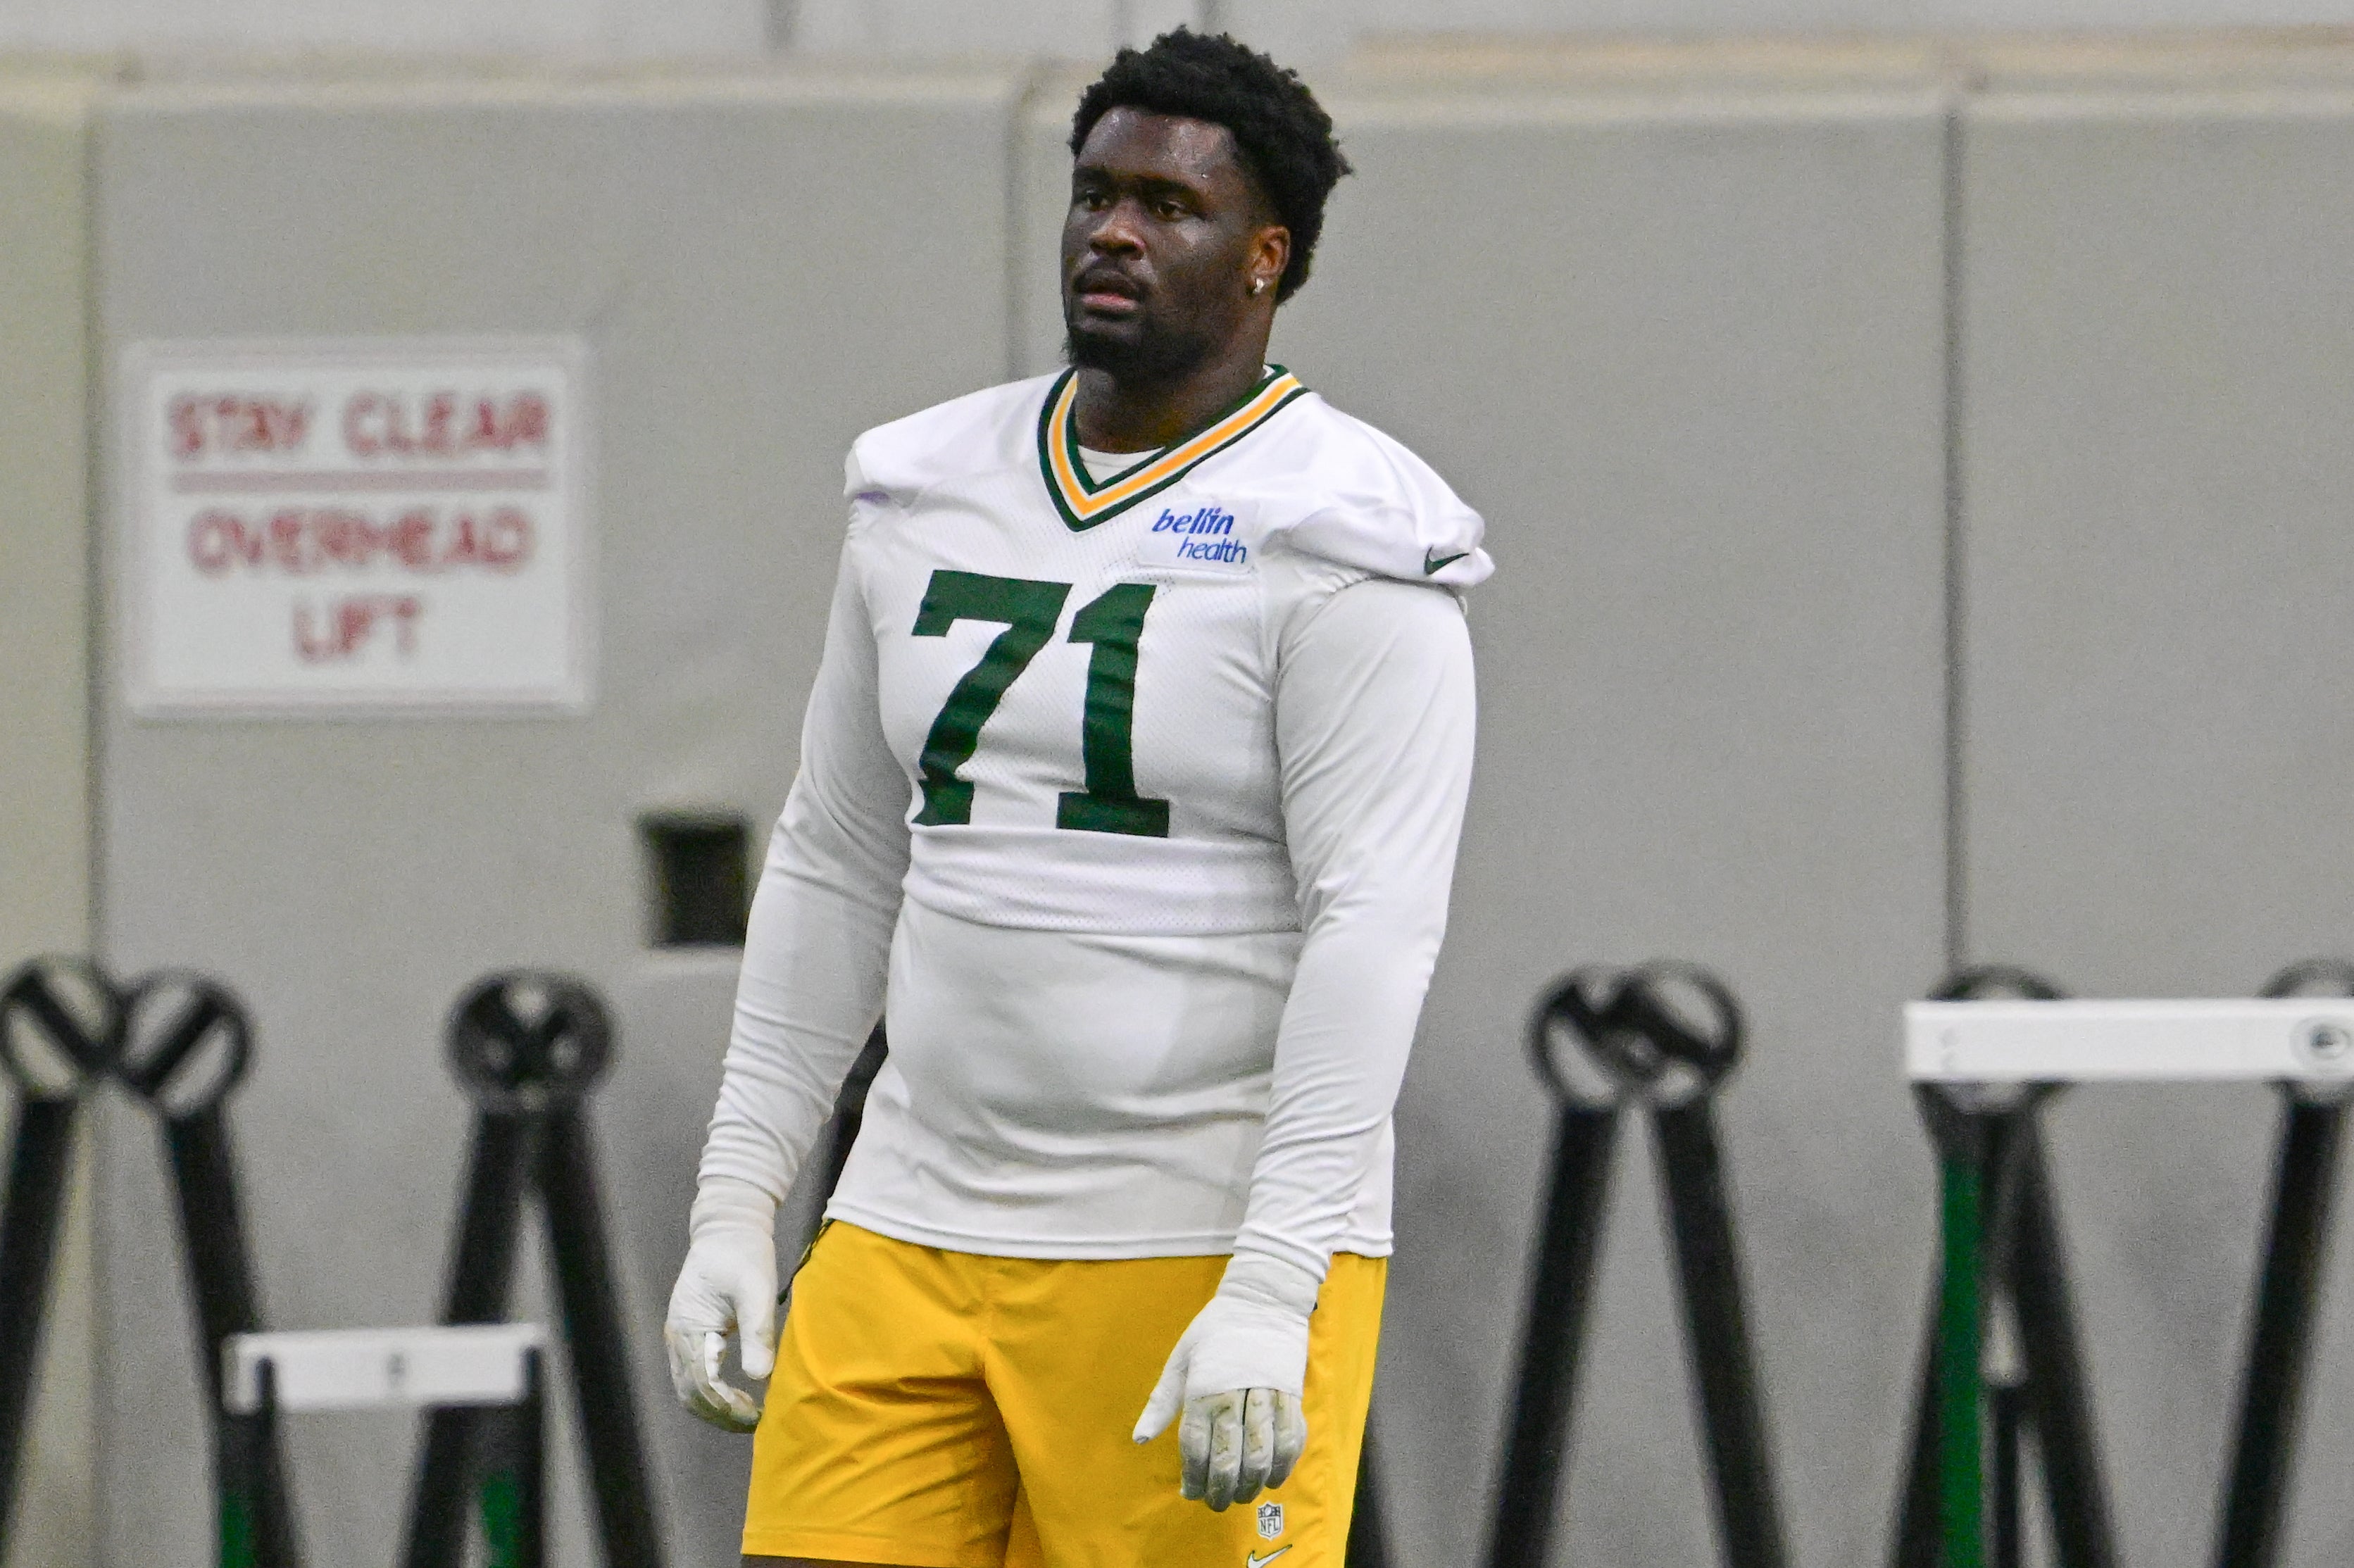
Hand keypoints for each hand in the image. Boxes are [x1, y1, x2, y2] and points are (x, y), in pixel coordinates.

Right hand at [663, 1176, 779, 1432]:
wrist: (728, 1228)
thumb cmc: (744, 1255)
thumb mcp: (756, 1290)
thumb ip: (758, 1332)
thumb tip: (761, 1377)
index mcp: (688, 1327)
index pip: (700, 1384)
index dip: (725, 1407)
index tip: (755, 1416)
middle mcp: (677, 1336)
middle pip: (689, 1394)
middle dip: (719, 1414)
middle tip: (754, 1422)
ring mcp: (681, 1337)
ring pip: (689, 1388)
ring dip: (715, 1408)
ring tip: (749, 1414)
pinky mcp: (691, 1335)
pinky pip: (695, 1375)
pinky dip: (713, 1393)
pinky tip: (740, 1395)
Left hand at [1132, 1251, 1319, 1509]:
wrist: (1263, 1298)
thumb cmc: (1214, 1329)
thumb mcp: (1181, 1358)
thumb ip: (1162, 1401)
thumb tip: (1140, 1439)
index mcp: (1203, 1388)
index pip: (1195, 1446)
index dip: (1192, 1476)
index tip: (1189, 1492)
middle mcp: (1234, 1395)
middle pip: (1228, 1457)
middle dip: (1221, 1489)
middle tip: (1216, 1504)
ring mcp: (1267, 1396)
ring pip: (1261, 1453)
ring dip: (1251, 1483)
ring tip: (1242, 1496)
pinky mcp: (1292, 1394)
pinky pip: (1291, 1437)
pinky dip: (1284, 1464)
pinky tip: (1273, 1478)